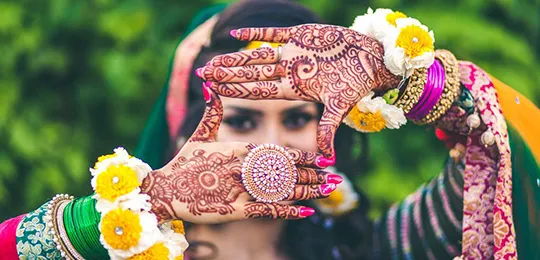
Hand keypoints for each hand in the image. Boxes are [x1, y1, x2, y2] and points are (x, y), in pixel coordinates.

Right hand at [141, 87, 340, 223]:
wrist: (165, 190)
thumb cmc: (183, 162)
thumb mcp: (199, 135)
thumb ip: (212, 112)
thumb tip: (211, 85)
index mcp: (238, 149)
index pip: (277, 152)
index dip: (302, 156)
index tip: (323, 159)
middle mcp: (243, 168)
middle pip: (286, 171)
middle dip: (312, 174)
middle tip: (335, 177)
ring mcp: (240, 189)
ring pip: (281, 189)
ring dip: (307, 190)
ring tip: (329, 191)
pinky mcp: (235, 209)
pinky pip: (267, 210)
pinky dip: (288, 211)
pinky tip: (307, 211)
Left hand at [198, 24, 400, 156]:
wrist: (371, 59)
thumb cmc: (357, 83)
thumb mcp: (340, 107)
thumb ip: (328, 129)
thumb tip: (329, 159)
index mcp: (294, 89)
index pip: (259, 90)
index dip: (236, 90)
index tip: (214, 91)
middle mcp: (289, 72)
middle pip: (252, 74)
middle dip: (228, 74)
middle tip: (203, 74)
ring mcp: (293, 54)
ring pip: (258, 56)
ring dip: (236, 57)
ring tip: (213, 60)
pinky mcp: (301, 35)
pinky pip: (274, 33)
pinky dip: (257, 33)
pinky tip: (235, 35)